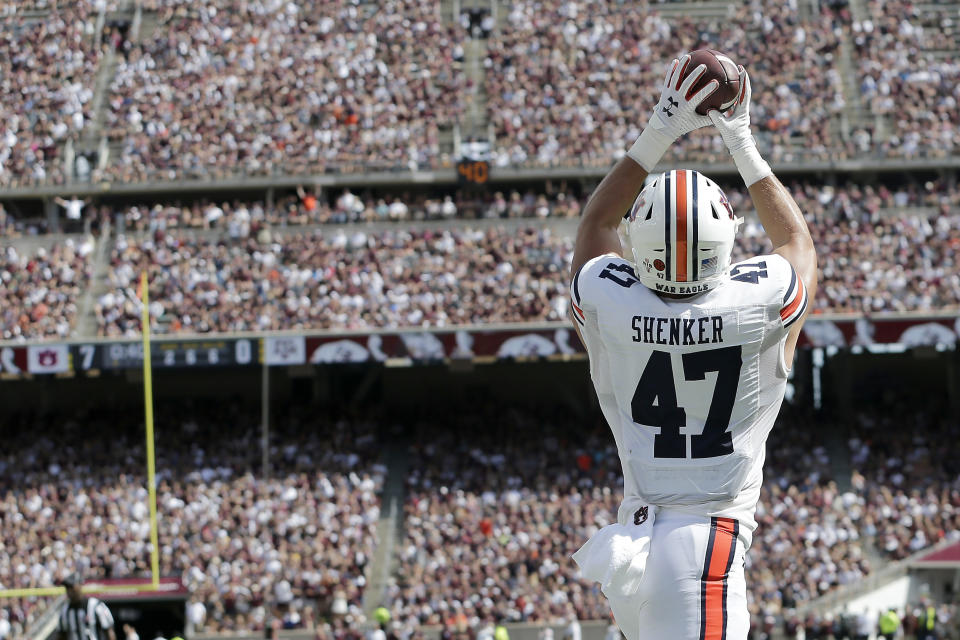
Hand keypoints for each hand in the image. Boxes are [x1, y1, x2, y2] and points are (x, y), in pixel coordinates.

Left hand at [626, 54, 718, 171]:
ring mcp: (670, 94)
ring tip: (688, 56)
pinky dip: (672, 70)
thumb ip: (710, 117)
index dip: (707, 89)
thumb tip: (725, 110)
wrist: (663, 127)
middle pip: (686, 84)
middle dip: (695, 75)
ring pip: (676, 78)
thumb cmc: (683, 125)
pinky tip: (676, 61)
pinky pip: (668, 78)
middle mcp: (677, 99)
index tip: (716, 82)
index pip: (698, 96)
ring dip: (682, 67)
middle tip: (704, 66)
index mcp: (686, 107)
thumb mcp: (697, 123)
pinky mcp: (664, 91)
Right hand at [708, 67, 752, 152]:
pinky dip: (730, 95)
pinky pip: (733, 101)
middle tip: (739, 68)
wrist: (739, 146)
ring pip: (740, 95)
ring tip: (732, 76)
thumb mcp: (724, 128)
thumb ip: (717, 118)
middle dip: (742, 78)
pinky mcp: (736, 115)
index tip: (742, 70)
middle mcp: (743, 108)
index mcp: (743, 110)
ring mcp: (740, 111)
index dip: (744, 80)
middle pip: (745, 90)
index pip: (745, 92)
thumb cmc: (733, 138)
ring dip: (738, 85)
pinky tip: (723, 92)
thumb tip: (709, 110)